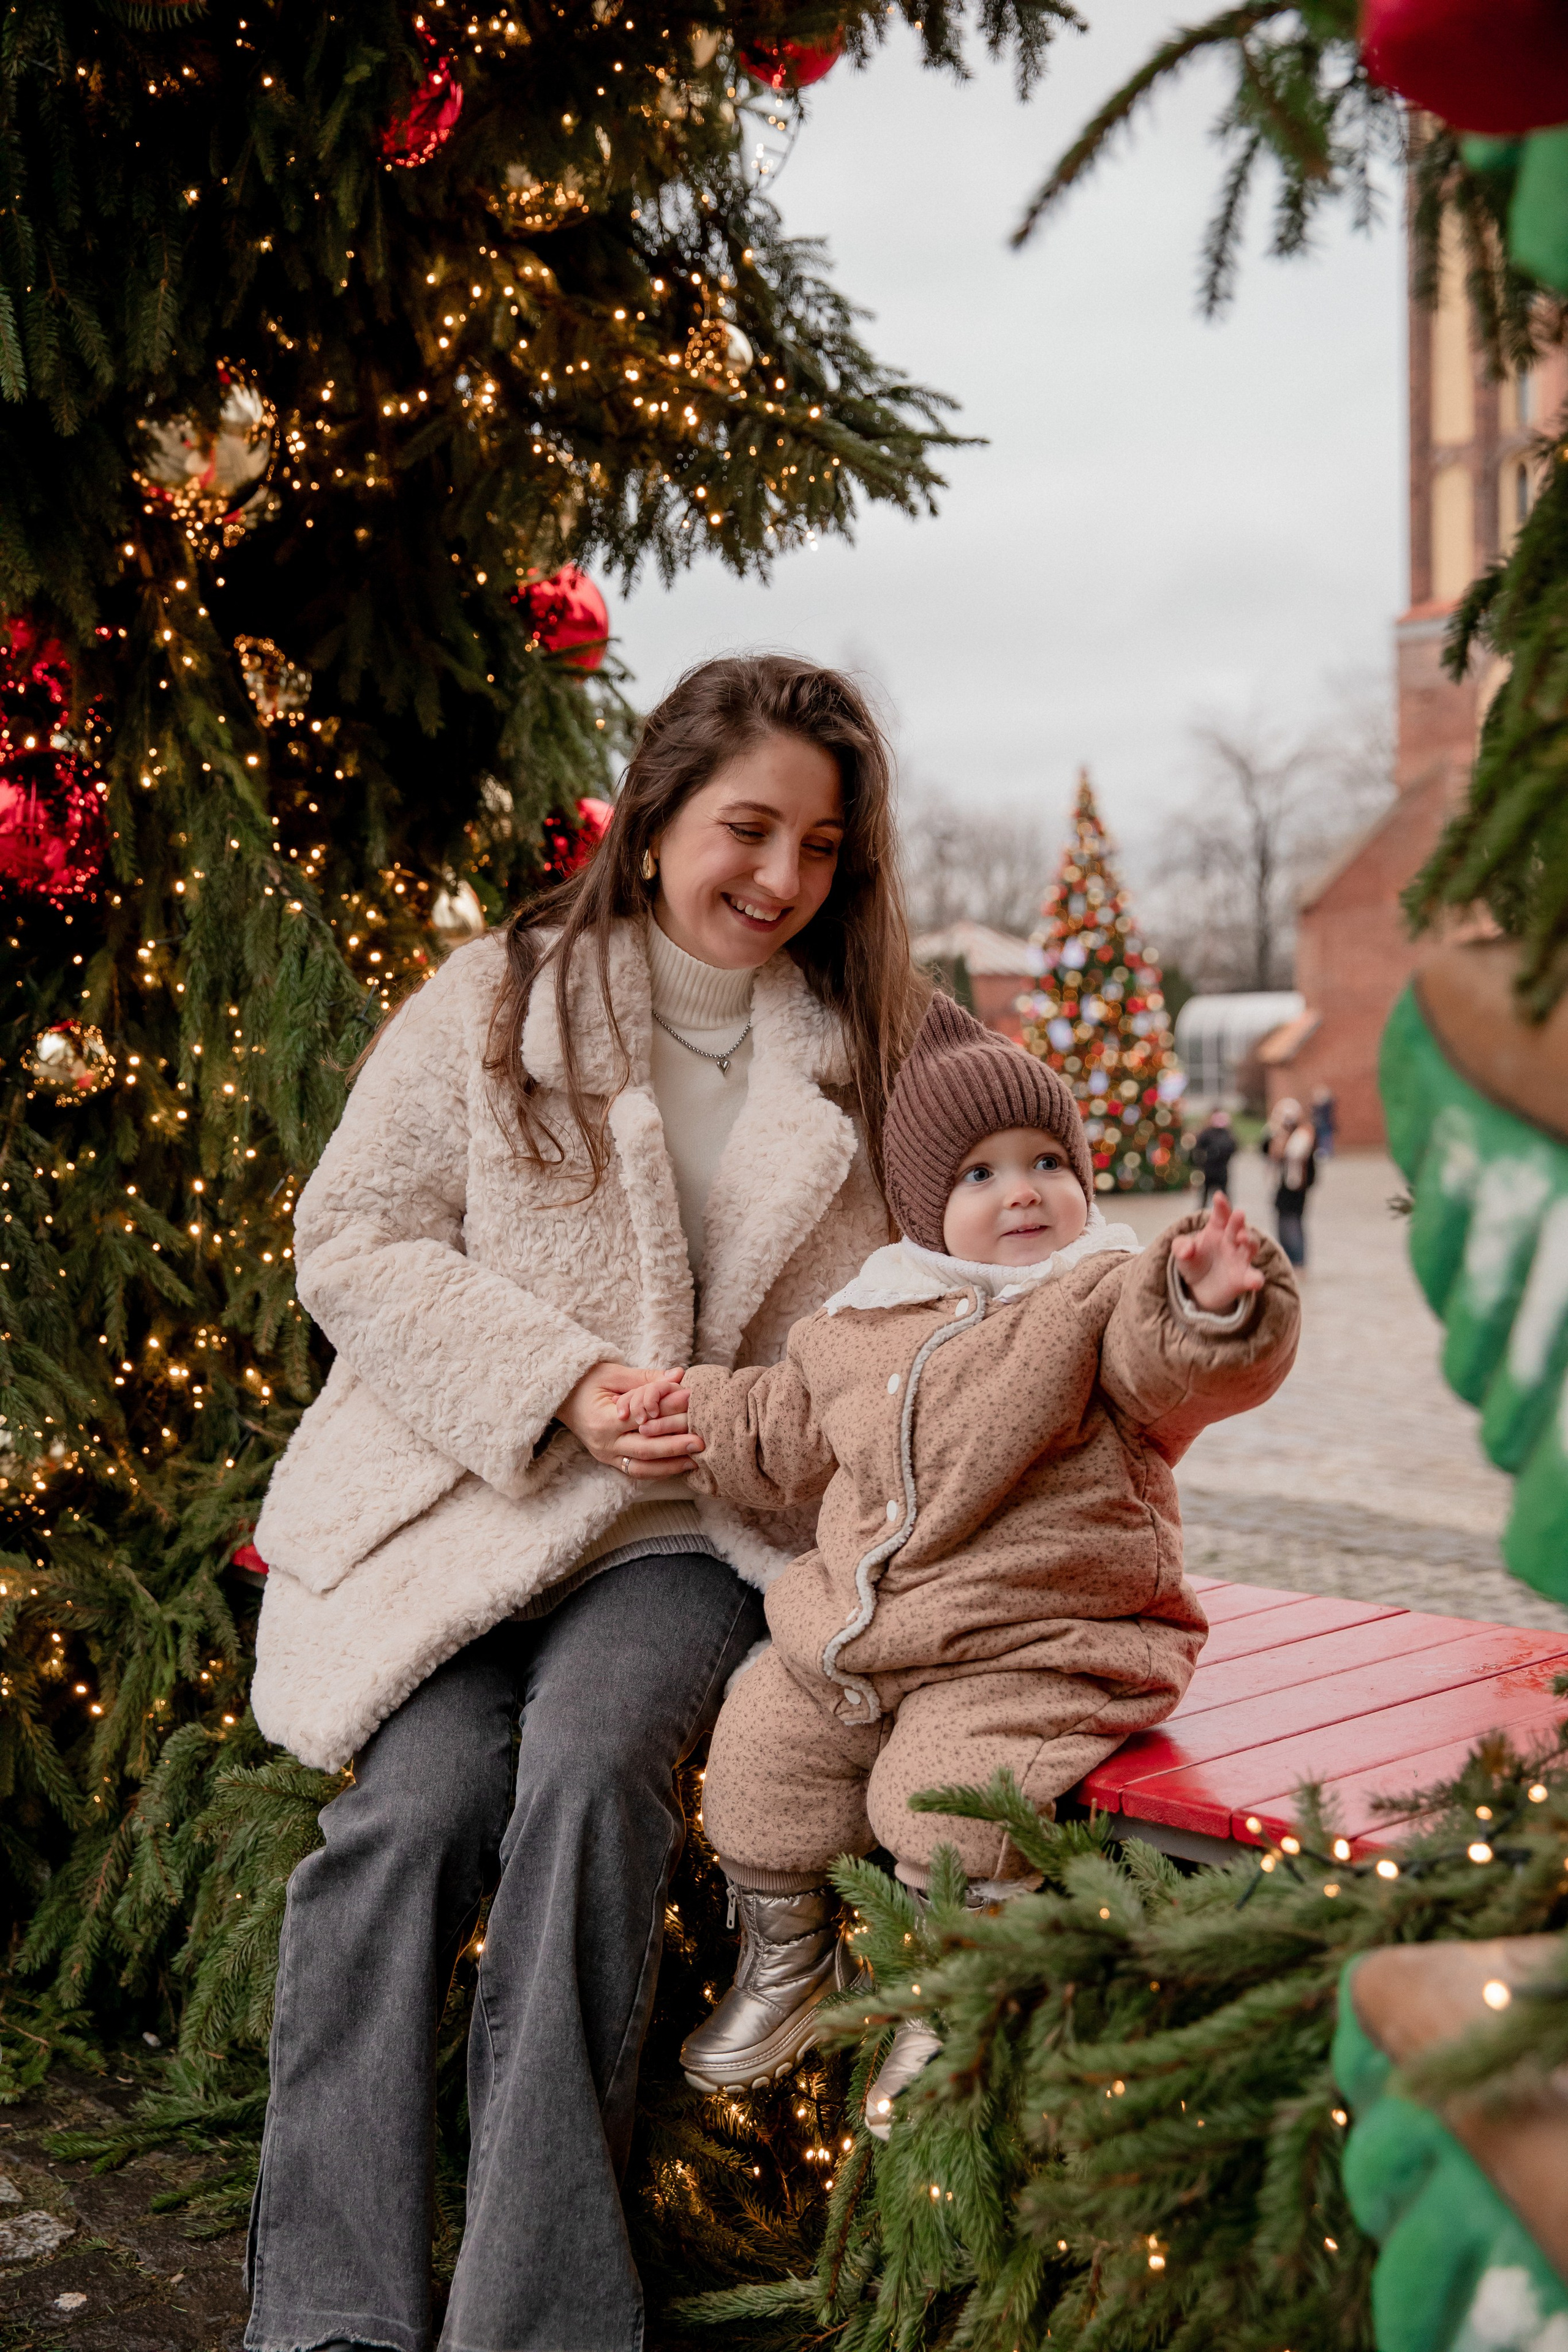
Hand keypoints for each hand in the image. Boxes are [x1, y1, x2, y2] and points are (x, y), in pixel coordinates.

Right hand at [557, 1361, 703, 1477]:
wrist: (561, 1397)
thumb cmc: (587, 1381)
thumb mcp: (614, 1374)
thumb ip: (646, 1379)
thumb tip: (678, 1376)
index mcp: (602, 1420)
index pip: (642, 1419)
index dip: (668, 1412)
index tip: (692, 1403)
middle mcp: (603, 1443)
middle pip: (645, 1449)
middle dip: (675, 1447)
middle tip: (701, 1441)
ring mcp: (605, 1455)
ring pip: (642, 1468)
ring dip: (670, 1466)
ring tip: (695, 1460)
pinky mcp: (609, 1461)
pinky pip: (636, 1471)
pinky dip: (658, 1470)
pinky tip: (678, 1465)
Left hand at [1171, 1192, 1263, 1312]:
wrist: (1198, 1287)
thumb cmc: (1193, 1261)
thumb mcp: (1182, 1252)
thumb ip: (1181, 1247)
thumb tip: (1186, 1250)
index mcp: (1217, 1229)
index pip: (1220, 1214)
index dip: (1221, 1205)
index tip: (1218, 1196)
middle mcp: (1232, 1240)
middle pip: (1238, 1227)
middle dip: (1238, 1221)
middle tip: (1238, 1214)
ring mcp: (1240, 1258)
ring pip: (1250, 1247)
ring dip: (1250, 1241)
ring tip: (1244, 1238)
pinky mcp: (1243, 1278)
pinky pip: (1251, 1277)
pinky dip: (1255, 1279)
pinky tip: (1256, 1281)